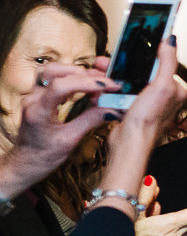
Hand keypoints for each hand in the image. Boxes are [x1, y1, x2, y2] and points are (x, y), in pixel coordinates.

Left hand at [0, 62, 117, 196]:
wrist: (25, 164)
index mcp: (38, 111)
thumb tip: (113, 109)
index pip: (62, 85)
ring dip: (75, 73)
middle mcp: (32, 99)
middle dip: (84, 75)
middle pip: (55, 71)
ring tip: (94, 84)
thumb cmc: (43, 156)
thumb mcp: (70, 140)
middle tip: (105, 85)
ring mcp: (32, 96)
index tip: (108, 86)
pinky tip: (82, 89)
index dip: (87, 83)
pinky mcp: (37, 97)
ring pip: (52, 71)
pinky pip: (52, 79)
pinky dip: (70, 79)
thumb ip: (91, 120)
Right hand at [93, 38, 186, 217]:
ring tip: (100, 68)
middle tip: (109, 58)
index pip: (161, 62)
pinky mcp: (132, 107)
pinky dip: (109, 87)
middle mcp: (164, 95)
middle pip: (142, 70)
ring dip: (113, 74)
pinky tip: (100, 85)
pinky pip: (119, 91)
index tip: (133, 45)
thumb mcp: (160, 85)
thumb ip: (167, 61)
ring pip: (128, 79)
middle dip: (124, 64)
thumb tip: (171, 40)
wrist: (129, 144)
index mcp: (175, 88)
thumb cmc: (148, 120)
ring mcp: (147, 101)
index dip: (144, 54)